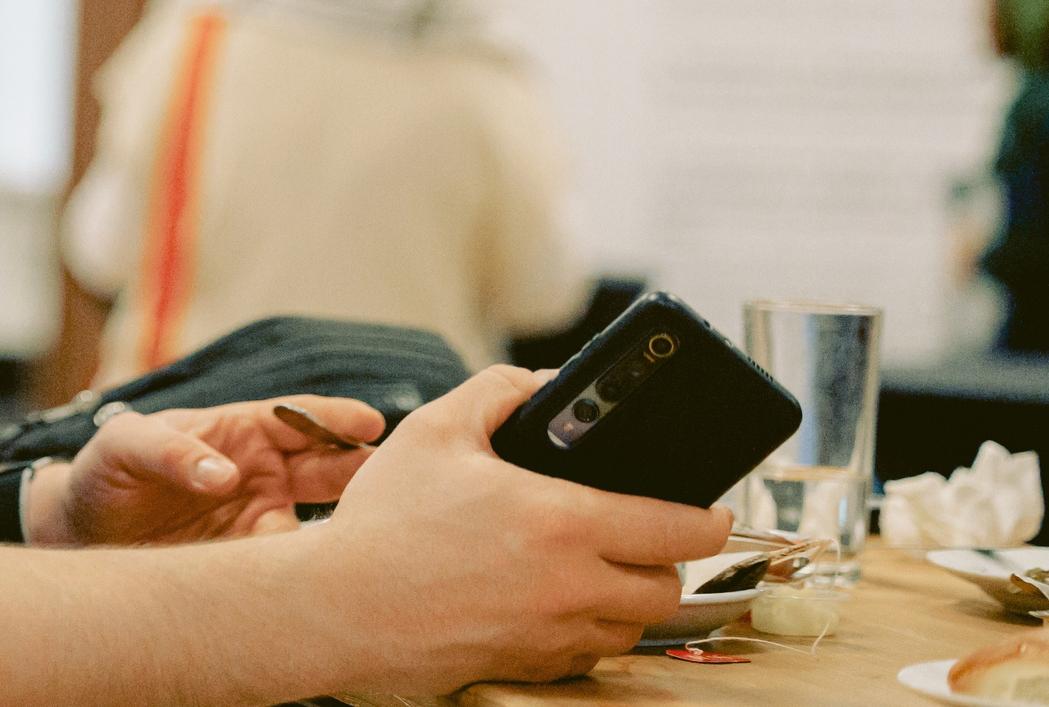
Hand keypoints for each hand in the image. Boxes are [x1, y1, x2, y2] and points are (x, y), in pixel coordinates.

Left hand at [34, 393, 382, 547]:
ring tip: (375, 535)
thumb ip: (171, 451)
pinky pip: (291, 564)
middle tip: (394, 482)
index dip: (335, 419)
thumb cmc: (105, 472)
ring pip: (323, 519)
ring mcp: (262, 516)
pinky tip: (329, 580)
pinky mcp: (253, 559)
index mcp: (239, 429)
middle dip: (363, 473)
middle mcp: (263, 471)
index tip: (369, 424)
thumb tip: (225, 475)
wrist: (83, 532)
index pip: (299, 418)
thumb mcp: (124, 446)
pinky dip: (312, 572)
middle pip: (328, 468)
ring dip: (349, 525)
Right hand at [308, 366, 730, 693]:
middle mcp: (570, 587)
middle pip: (667, 587)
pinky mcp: (530, 667)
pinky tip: (553, 600)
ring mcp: (552, 635)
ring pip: (632, 627)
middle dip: (665, 559)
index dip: (709, 518)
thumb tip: (541, 381)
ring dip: (628, 598)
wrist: (336, 608)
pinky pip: (589, 653)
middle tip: (642, 535)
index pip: (679, 529)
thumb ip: (498, 391)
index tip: (712, 509)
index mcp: (561, 521)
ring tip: (596, 568)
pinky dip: (587, 628)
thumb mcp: (435, 430)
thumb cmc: (384, 522)